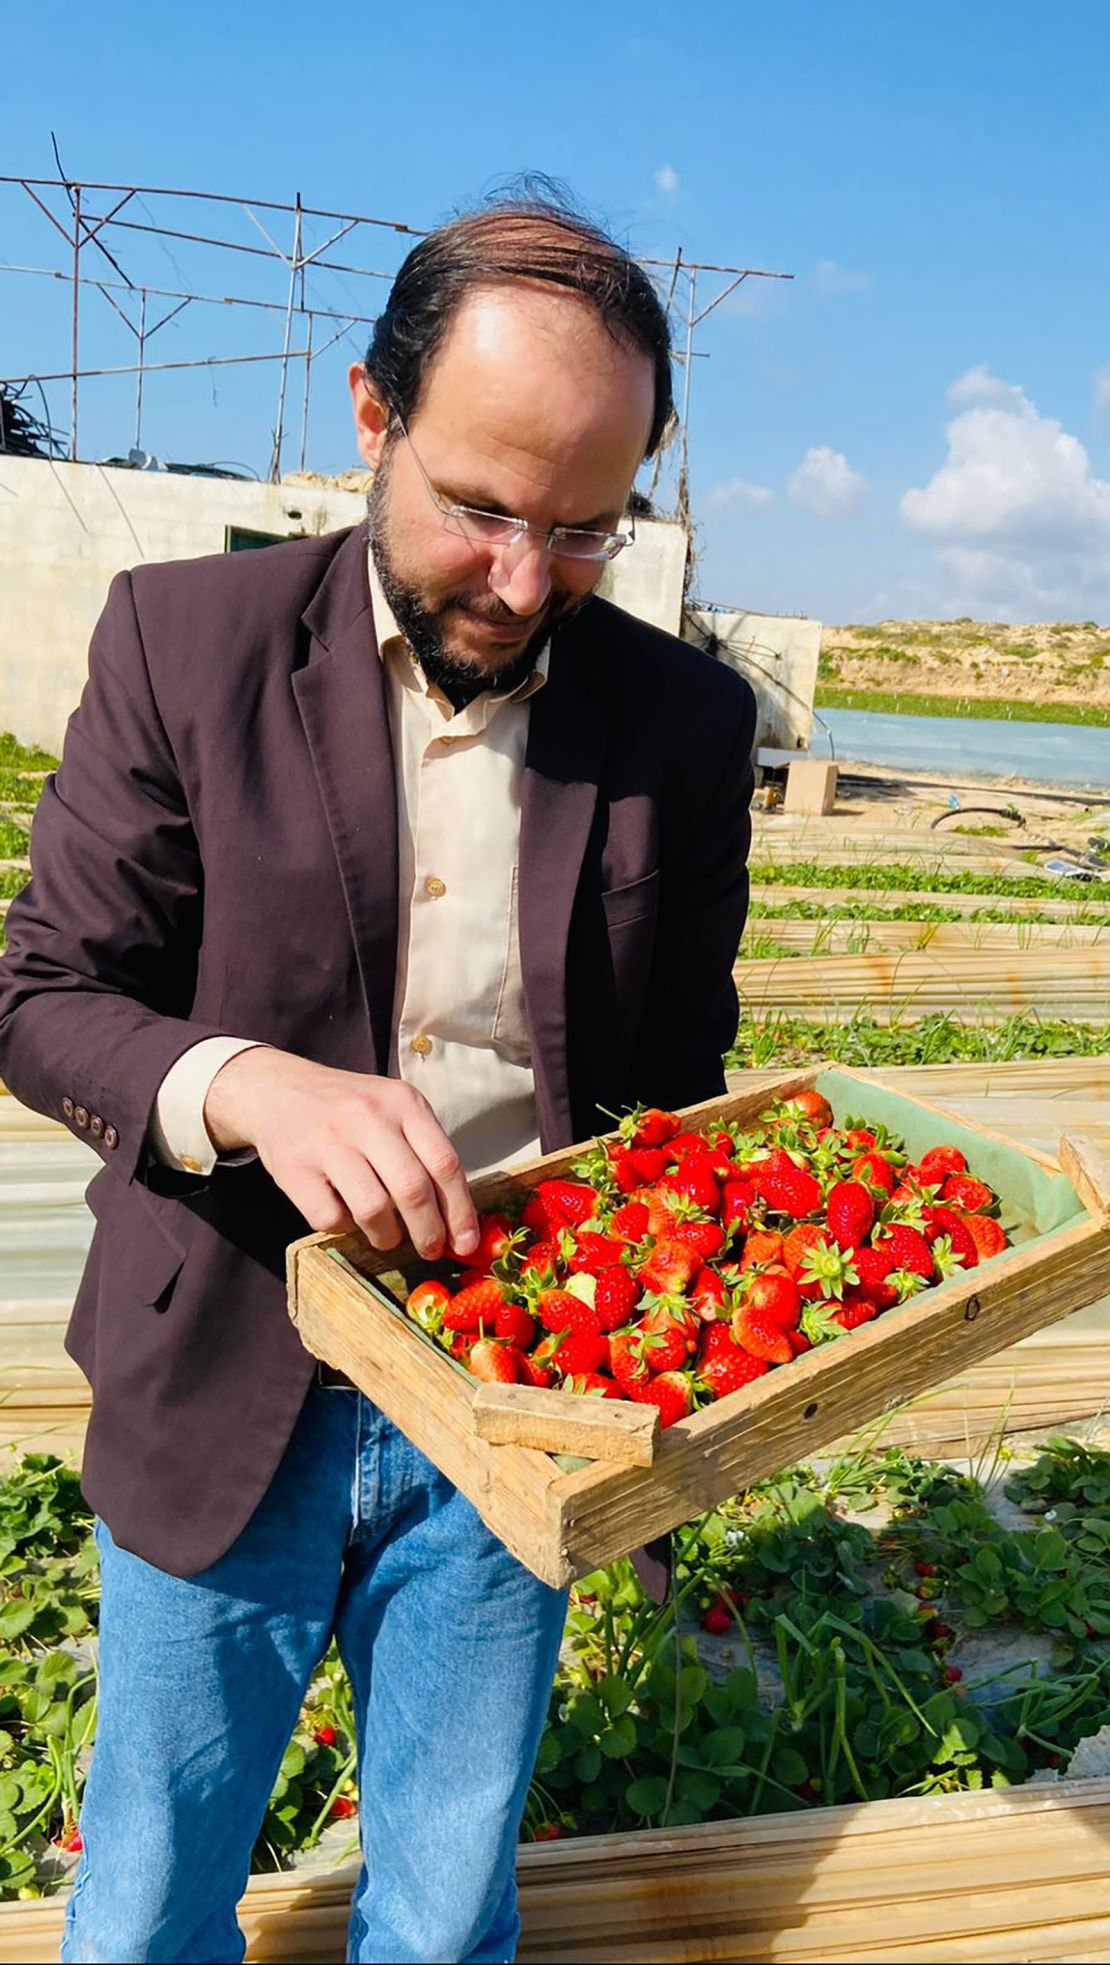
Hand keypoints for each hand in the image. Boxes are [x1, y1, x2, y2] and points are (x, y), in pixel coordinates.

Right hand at [203, 1047, 478, 1260]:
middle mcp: (368, 1117)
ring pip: (374, 1210)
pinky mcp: (294, 1169)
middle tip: (431, 1250)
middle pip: (413, 1190)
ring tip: (387, 1235)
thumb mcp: (393, 1110)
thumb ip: (424, 1153)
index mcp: (402, 1103)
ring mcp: (328, 1142)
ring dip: (387, 1236)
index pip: (444, 1163)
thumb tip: (458, 1220)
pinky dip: (345, 1228)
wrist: (276, 1091)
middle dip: (429, 1232)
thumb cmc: (348, 1109)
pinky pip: (331, 1219)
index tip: (467, 1243)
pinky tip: (345, 1215)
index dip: (460, 1210)